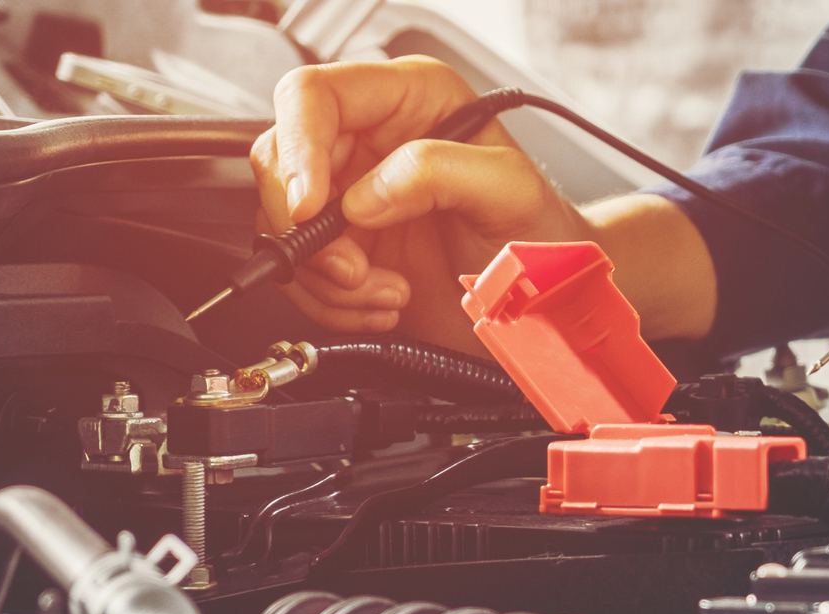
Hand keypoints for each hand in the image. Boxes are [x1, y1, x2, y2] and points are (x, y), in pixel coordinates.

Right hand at [251, 56, 591, 348]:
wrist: (547, 300)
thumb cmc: (542, 234)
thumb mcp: (509, 191)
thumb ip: (441, 172)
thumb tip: (366, 194)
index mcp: (409, 100)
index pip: (314, 96)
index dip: (299, 148)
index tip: (311, 206)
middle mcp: (370, 140)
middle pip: (281, 163)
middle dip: (310, 230)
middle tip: (356, 268)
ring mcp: (352, 195)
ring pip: (282, 225)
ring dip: (328, 277)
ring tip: (389, 291)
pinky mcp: (345, 247)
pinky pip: (300, 273)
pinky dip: (333, 301)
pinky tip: (385, 301)